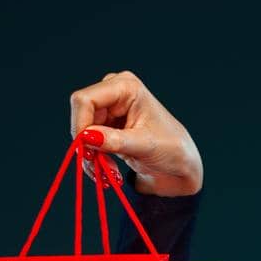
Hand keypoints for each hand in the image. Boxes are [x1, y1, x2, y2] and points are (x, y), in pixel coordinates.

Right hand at [68, 70, 203, 195]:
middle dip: (86, 144)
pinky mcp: (106, 126)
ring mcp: (109, 109)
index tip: (86, 151)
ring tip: (109, 173)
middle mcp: (114, 93)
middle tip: (98, 167)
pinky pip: (87, 142)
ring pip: (81, 131)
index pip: (86, 99)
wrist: (180, 167)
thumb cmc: (172, 150)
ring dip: (90, 156)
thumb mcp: (144, 146)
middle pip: (80, 115)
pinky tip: (108, 171)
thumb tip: (85, 136)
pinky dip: (94, 159)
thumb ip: (115, 140)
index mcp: (126, 87)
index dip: (80, 125)